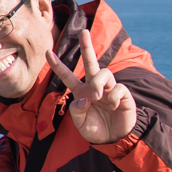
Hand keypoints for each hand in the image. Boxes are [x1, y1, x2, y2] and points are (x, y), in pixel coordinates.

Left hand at [48, 29, 136, 145]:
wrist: (115, 139)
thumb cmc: (96, 130)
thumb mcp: (81, 124)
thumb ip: (77, 112)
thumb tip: (84, 99)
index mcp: (81, 92)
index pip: (67, 76)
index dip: (58, 65)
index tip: (47, 52)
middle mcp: (95, 87)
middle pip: (91, 62)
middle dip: (87, 46)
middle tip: (84, 32)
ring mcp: (110, 89)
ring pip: (104, 73)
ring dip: (99, 83)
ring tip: (98, 97)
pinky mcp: (124, 94)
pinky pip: (119, 88)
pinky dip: (114, 96)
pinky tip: (114, 105)